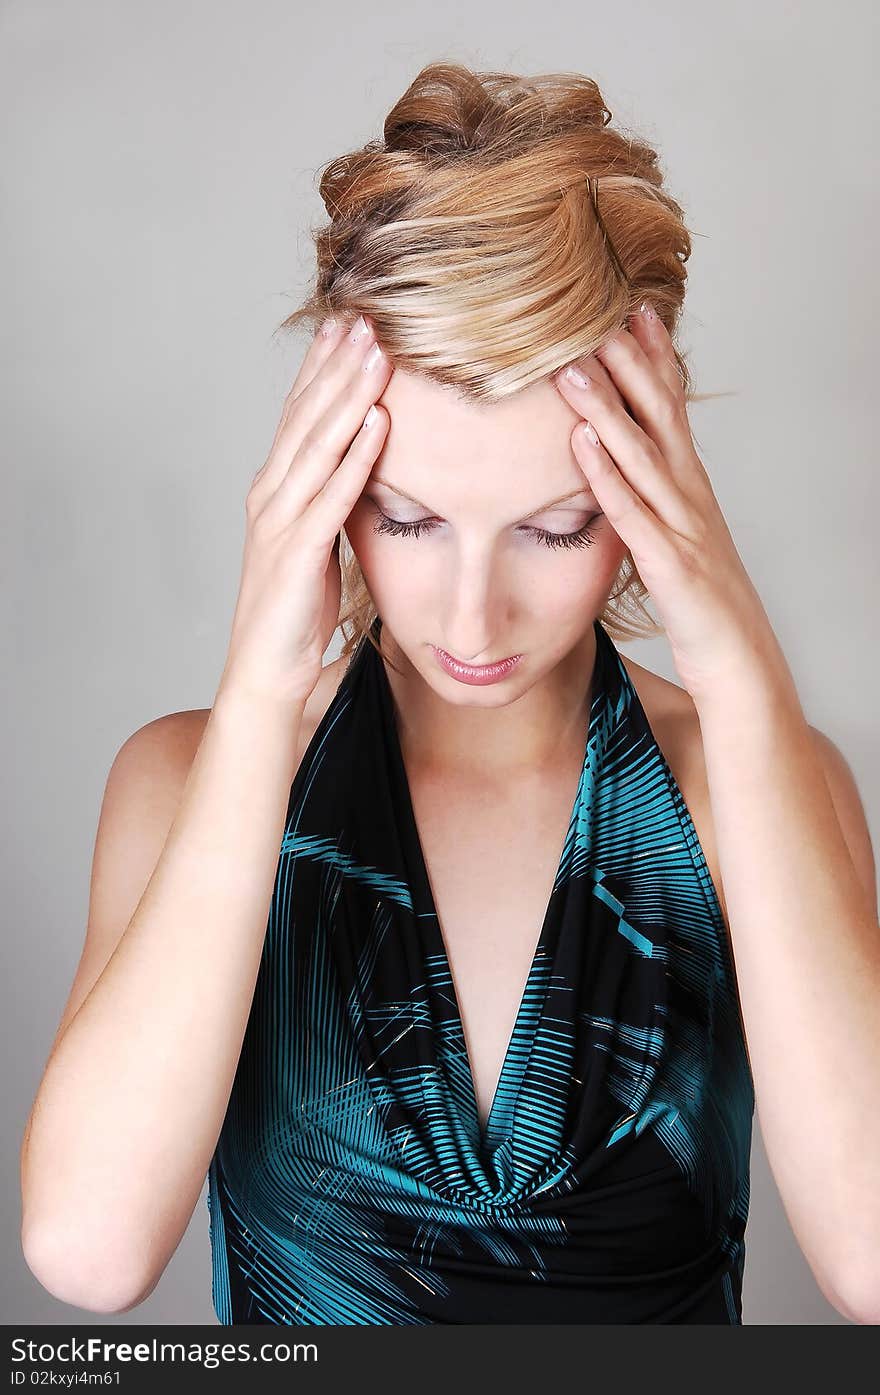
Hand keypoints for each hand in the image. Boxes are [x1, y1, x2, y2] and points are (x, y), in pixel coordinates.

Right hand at [216, 314, 392, 708]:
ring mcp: (280, 521)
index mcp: (274, 489)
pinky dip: (357, 456)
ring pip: (318, 444)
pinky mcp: (298, 552)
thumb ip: (330, 500)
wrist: (266, 671)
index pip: (300, 415)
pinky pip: (332, 495)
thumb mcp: (315, 542)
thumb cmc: (295, 611)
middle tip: (366, 315)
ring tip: (378, 351)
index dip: (322, 367)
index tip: (348, 324)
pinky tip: (380, 423)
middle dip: (336, 364)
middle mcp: (270, 494)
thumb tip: (361, 466)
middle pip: (307, 416)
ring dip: (349, 395)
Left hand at [553, 301, 777, 703]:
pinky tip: (581, 444)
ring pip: (642, 455)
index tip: (631, 308)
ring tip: (572, 365)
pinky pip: (632, 513)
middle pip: (659, 417)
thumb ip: (654, 504)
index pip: (671, 410)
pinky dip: (607, 475)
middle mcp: (691, 497)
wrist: (741, 663)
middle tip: (597, 310)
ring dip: (607, 408)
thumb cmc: (704, 606)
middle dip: (629, 363)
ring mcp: (683, 528)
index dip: (654, 359)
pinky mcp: (671, 565)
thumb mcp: (679, 542)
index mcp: (690, 489)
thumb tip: (623, 469)